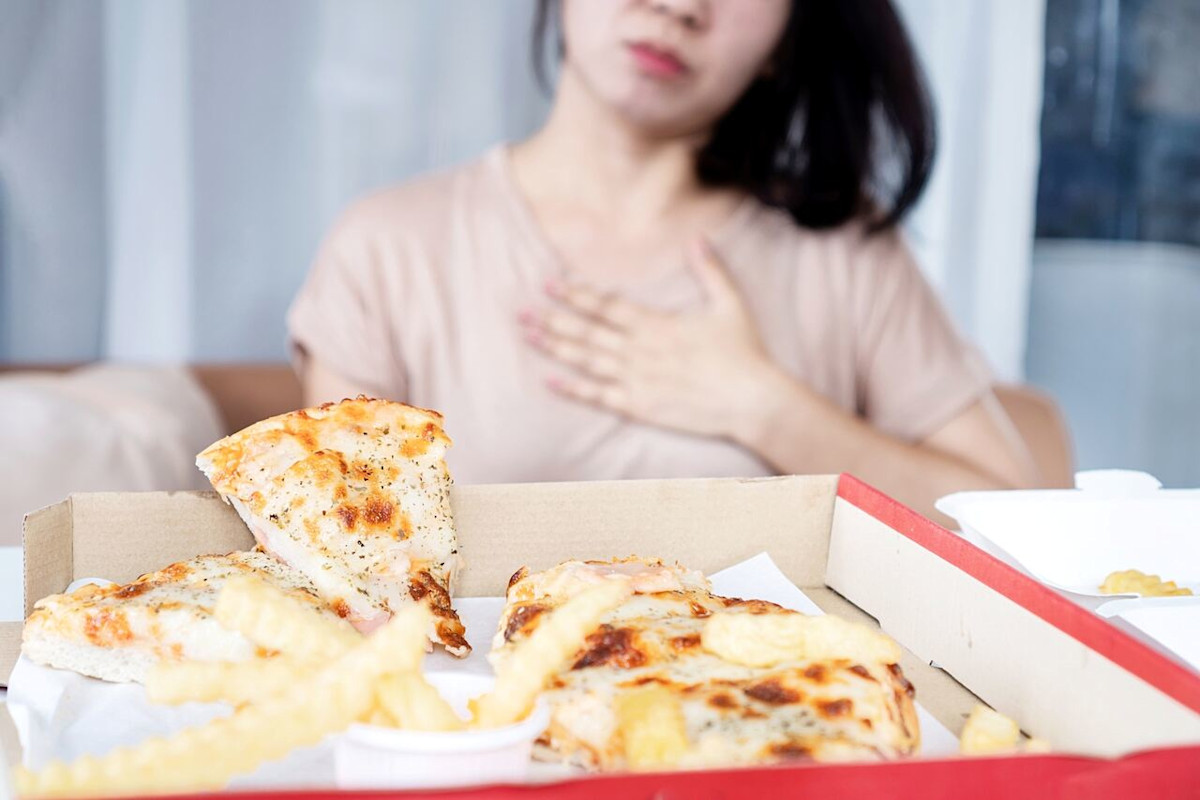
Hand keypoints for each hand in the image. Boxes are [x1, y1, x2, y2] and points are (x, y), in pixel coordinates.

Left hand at [518, 237, 789, 439]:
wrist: (752, 401)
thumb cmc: (743, 353)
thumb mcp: (730, 304)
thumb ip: (710, 270)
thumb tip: (697, 237)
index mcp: (656, 324)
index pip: (606, 305)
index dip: (576, 293)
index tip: (550, 283)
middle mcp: (639, 351)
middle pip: (586, 332)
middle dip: (552, 319)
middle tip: (521, 311)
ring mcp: (636, 380)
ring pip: (586, 361)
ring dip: (555, 348)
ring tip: (529, 336)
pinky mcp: (640, 407)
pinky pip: (599, 397)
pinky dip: (573, 389)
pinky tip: (550, 380)